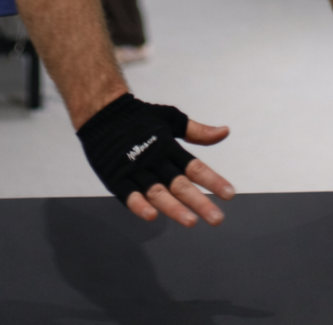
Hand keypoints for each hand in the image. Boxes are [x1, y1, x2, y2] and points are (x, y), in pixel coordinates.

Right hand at [77, 94, 233, 227]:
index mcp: (168, 147)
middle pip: (179, 184)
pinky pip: (127, 193)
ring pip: (157, 191)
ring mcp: (135, 169)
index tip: (230, 194)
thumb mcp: (170, 119)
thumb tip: (225, 131)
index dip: (212, 180)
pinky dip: (138, 204)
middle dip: (199, 202)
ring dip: (174, 207)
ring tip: (191, 222)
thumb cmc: (139, 116)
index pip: (194, 167)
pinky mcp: (116, 177)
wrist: (102, 110)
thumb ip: (197, 131)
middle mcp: (154, 160)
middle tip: (217, 219)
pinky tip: (151, 215)